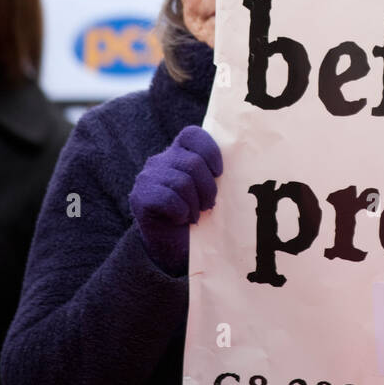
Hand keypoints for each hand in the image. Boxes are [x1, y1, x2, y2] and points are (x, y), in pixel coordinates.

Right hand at [129, 125, 222, 274]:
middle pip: (192, 163)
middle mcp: (160, 161)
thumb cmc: (197, 217)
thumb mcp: (209, 190)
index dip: (210, 151)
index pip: (192, 135)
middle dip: (207, 188)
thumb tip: (243, 167)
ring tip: (194, 215)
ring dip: (194, 204)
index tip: (219, 174)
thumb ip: (216, 174)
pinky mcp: (140, 197)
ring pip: (182, 182)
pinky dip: (181, 212)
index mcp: (178, 154)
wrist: (173, 250)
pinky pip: (169, 198)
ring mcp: (147, 177)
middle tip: (208, 205)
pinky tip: (181, 219)